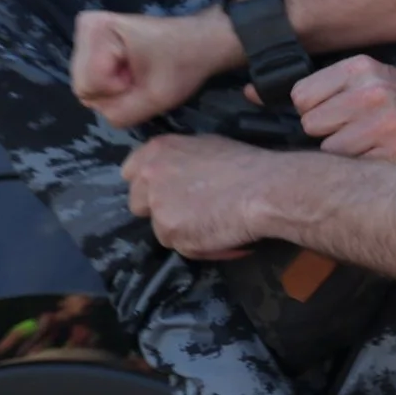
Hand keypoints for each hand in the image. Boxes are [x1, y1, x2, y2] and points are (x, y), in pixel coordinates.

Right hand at [73, 7, 238, 126]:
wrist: (199, 42)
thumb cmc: (182, 63)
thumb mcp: (155, 98)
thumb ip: (120, 114)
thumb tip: (102, 115)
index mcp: (95, 28)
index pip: (88, 86)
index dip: (118, 91)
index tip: (143, 77)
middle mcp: (84, 26)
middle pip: (84, 87)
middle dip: (114, 93)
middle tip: (142, 79)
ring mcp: (86, 35)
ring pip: (87, 86)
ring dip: (115, 90)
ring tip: (139, 75)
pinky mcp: (92, 45)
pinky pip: (93, 81)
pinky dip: (114, 85)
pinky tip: (133, 73)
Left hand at [122, 133, 279, 258]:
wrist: (264, 189)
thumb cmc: (246, 164)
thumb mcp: (207, 147)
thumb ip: (181, 161)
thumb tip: (180, 177)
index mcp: (157, 150)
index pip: (131, 172)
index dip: (148, 186)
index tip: (165, 193)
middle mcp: (150, 176)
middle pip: (138, 204)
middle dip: (160, 210)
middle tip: (190, 213)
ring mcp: (158, 206)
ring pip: (162, 229)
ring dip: (183, 231)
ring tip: (215, 226)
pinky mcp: (171, 233)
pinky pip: (182, 247)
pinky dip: (200, 246)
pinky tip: (223, 237)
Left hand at [287, 55, 395, 157]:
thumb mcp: (364, 75)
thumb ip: (320, 86)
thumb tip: (258, 96)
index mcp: (359, 68)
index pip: (301, 96)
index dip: (312, 108)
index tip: (332, 110)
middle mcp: (370, 92)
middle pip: (311, 124)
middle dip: (326, 129)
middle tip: (351, 126)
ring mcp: (384, 123)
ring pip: (330, 149)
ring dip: (343, 150)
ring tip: (365, 139)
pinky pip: (353, 165)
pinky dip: (361, 163)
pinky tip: (377, 151)